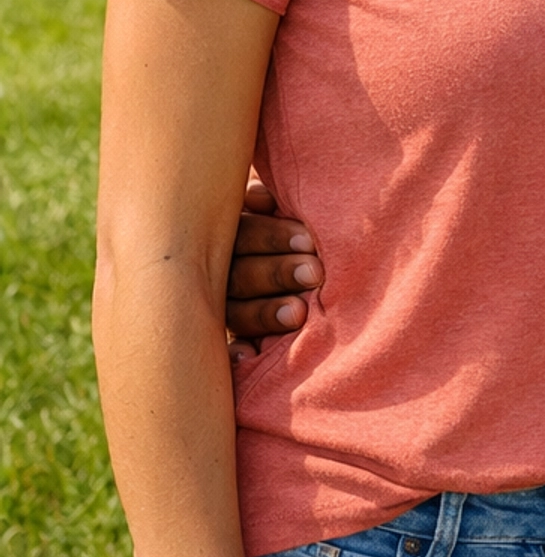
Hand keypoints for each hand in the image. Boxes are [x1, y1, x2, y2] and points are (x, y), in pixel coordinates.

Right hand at [227, 175, 323, 359]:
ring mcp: (221, 308)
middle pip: (238, 274)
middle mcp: (218, 272)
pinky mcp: (231, 340)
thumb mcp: (282, 208)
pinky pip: (228, 352)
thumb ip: (270, 201)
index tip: (308, 241)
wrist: (299, 260)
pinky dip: (237, 354)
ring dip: (265, 312)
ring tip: (298, 313)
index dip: (272, 237)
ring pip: (235, 312)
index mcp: (230, 233)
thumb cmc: (298, 228)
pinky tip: (246, 356)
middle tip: (314, 273)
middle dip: (277, 273)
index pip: (244, 235)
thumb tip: (262, 200)